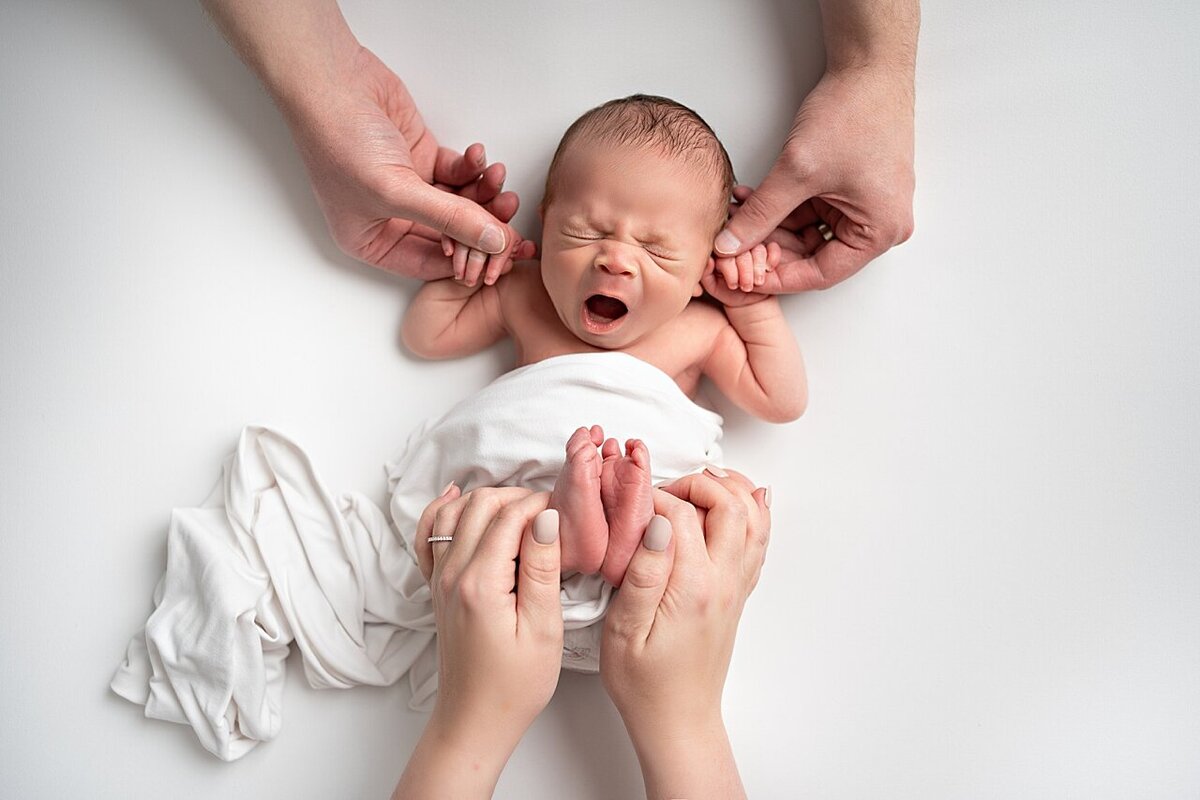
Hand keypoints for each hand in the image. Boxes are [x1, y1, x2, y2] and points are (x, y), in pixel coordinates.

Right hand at [285, 45, 534, 279]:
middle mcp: (390, 219)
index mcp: (372, 241)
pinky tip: (480, 157)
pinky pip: (457, 175)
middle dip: (481, 226)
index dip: (468, 262)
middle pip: (450, 235)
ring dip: (482, 195)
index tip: (503, 256)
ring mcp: (408, 188)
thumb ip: (450, 219)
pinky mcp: (421, 159)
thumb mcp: (396, 191)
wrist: (331, 80)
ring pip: (458, 204)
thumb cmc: (340, 140)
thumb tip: (494, 243)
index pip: (431, 264)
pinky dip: (473, 168)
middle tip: (511, 218)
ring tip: (498, 180)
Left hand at [394, 485, 562, 797]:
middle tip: (551, 513)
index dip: (541, 503)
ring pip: (454, 511)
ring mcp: (440, 579)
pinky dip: (443, 512)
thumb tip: (546, 518)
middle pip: (480, 504)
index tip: (568, 511)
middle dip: (518, 496)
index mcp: (480, 582)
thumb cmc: (515, 685)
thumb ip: (541, 568)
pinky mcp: (437, 587)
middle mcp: (452, 573)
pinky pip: (430, 535)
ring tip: (522, 511)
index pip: (509, 515)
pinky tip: (458, 501)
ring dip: (488, 500)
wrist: (475, 720)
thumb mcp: (543, 629)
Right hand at [599, 469, 768, 797]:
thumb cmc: (643, 682)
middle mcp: (723, 582)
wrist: (677, 720)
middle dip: (697, 482)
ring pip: (753, 519)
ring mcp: (736, 587)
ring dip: (732, 489)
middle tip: (664, 490)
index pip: (681, 515)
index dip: (651, 497)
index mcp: (692, 587)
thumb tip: (657, 524)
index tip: (628, 500)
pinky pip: (759, 543)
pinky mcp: (737, 594)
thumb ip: (642, 572)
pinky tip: (747, 499)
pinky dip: (755, 512)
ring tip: (704, 480)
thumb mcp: (624, 630)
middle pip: (729, 505)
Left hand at [703, 240, 780, 306]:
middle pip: (741, 245)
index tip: (733, 284)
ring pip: (757, 245)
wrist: (750, 302)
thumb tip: (709, 260)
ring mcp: (755, 242)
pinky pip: (773, 244)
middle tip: (746, 286)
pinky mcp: (771, 245)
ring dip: (758, 264)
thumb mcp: (714, 286)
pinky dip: (773, 256)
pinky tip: (769, 269)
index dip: (728, 266)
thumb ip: (707, 274)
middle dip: (744, 269)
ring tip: (758, 282)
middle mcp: (738, 242)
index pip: (722, 247)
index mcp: (721, 248)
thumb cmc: (730, 293)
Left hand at [713, 65, 915, 290]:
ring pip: (807, 232)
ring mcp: (866, 205)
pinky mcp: (851, 188)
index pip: (822, 274)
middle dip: (769, 248)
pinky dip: (781, 206)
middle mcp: (880, 224)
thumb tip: (729, 245)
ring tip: (735, 216)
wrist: (869, 64)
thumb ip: (760, 214)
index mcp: (880, 231)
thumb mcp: (798, 171)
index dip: (777, 277)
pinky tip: (749, 198)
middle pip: (814, 254)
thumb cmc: (853, 112)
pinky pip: (810, 209)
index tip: (743, 277)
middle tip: (731, 248)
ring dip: (770, 225)